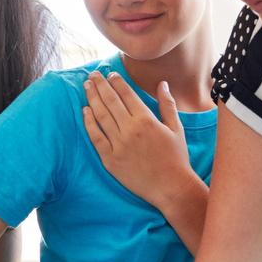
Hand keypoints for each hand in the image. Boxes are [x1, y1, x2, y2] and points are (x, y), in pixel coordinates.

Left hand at [81, 72, 200, 212]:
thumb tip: (162, 84)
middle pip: (110, 101)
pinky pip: (96, 137)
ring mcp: (119, 145)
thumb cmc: (176, 158)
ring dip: (92, 98)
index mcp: (146, 120)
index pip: (126, 94)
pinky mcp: (110, 160)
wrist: (171, 187)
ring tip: (86, 85)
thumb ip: (167, 105)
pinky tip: (84, 111)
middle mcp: (130, 130)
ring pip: (101, 116)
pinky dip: (89, 123)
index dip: (116, 82)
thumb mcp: (176, 128)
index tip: (110, 74)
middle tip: (92, 74)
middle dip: (100, 85)